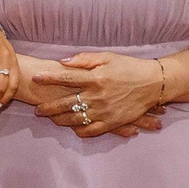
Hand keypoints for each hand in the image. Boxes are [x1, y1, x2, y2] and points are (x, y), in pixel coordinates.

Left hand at [28, 50, 167, 136]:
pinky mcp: (113, 122)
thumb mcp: (107, 57)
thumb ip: (84, 59)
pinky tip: (73, 128)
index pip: (66, 78)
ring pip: (76, 119)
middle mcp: (97, 96)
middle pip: (66, 103)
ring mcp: (104, 111)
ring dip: (60, 120)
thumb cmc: (129, 67)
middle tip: (38, 109)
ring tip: (51, 119)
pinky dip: (80, 131)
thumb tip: (63, 61)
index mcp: (95, 78)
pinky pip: (92, 130)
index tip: (35, 78)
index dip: (48, 78)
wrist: (153, 83)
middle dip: (49, 107)